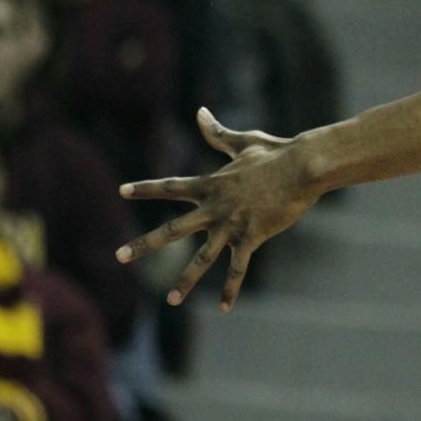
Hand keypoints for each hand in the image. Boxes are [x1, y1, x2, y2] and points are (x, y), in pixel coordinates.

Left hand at [117, 109, 319, 310]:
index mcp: (211, 184)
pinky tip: (223, 308)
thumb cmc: (276, 153)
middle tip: (118, 256)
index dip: (145, 189)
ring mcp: (232, 224)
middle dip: (143, 245)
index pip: (170, 187)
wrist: (303, 167)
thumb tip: (199, 112)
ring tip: (170, 300)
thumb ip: (218, 134)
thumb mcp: (243, 142)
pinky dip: (230, 289)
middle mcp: (215, 207)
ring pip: (202, 257)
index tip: (121, 191)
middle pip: (172, 229)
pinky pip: (238, 268)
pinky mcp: (252, 236)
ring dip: (185, 280)